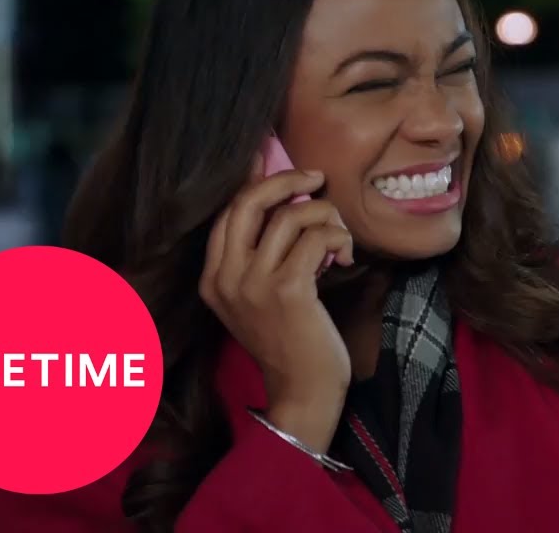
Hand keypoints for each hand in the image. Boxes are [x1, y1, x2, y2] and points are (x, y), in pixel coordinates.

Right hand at [199, 160, 354, 451]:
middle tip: (316, 179)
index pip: (229, 211)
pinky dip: (339, 238)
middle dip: (286, 180)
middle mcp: (225, 278)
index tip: (286, 167)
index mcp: (213, 278)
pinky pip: (317, 237)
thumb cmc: (291, 339)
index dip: (258, 181)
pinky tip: (345, 256)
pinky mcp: (287, 289)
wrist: (303, 391)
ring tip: (339, 238)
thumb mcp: (261, 296)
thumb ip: (263, 253)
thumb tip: (284, 196)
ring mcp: (253, 283)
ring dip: (325, 217)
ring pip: (291, 216)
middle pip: (248, 201)